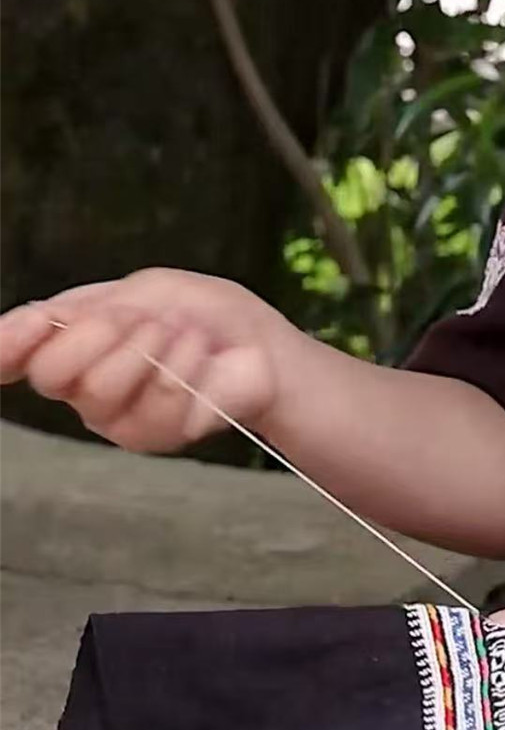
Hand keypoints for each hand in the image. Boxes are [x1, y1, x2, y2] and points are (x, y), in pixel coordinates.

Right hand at [0, 269, 295, 452]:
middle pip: (50, 372)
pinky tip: (198, 352)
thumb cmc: (199, 312)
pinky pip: (152, 401)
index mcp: (72, 342)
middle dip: (96, 333)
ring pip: (98, 390)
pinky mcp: (151, 437)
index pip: (14, 357)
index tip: (30, 327)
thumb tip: (30, 321)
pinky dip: (182, 363)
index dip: (9, 345)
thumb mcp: (141, 291)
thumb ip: (83, 309)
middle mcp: (81, 385)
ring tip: (177, 333)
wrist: (256, 342)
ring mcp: (113, 416)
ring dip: (146, 347)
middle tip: (138, 318)